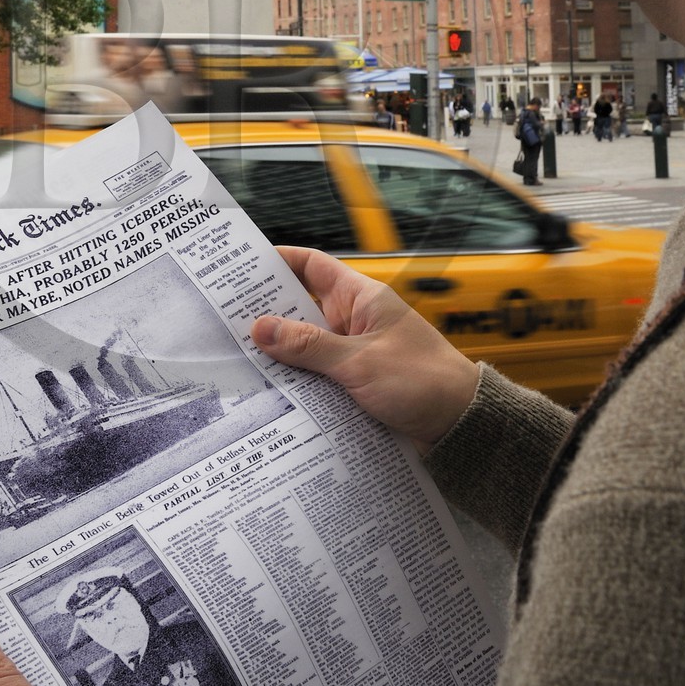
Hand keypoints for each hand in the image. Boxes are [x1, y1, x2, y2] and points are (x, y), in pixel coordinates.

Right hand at [252, 247, 477, 453]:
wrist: (462, 425)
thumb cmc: (422, 382)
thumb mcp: (360, 362)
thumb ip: (309, 347)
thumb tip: (261, 328)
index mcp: (360, 298)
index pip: (311, 266)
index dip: (277, 261)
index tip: (241, 264)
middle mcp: (354, 320)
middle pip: (301, 307)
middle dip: (266, 312)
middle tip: (222, 317)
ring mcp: (354, 351)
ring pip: (305, 344)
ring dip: (280, 352)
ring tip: (236, 356)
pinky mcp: (355, 381)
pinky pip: (316, 373)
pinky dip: (296, 379)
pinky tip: (269, 390)